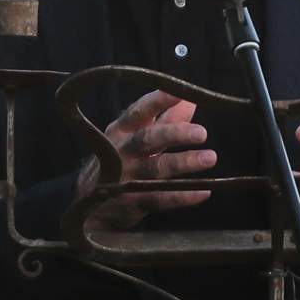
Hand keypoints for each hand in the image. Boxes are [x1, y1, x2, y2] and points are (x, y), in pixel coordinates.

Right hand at [77, 91, 215, 231]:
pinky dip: (182, 196)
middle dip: (174, 133)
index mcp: (121, 131)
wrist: (89, 207)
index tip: (181, 93)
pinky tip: (203, 192)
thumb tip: (190, 100)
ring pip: (155, 168)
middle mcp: (121, 151)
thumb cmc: (116, 162)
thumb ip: (163, 120)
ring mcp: (125, 178)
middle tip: (202, 132)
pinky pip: (160, 199)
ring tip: (210, 157)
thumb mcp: (133, 138)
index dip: (159, 100)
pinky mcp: (133, 202)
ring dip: (183, 162)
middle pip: (147, 138)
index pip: (139, 111)